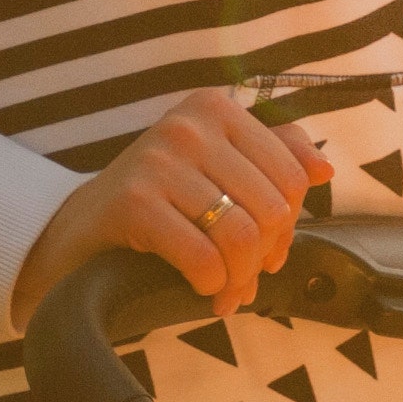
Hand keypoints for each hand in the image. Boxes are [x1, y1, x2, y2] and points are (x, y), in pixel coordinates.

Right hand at [7, 89, 330, 328]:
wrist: (78, 230)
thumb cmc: (158, 204)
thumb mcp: (217, 171)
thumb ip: (273, 161)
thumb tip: (324, 169)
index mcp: (216, 109)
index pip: (291, 175)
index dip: (289, 225)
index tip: (269, 251)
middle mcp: (189, 125)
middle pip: (271, 208)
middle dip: (264, 258)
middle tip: (244, 281)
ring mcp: (159, 160)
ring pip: (242, 235)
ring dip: (239, 278)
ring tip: (225, 291)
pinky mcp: (133, 202)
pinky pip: (203, 257)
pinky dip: (211, 284)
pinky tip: (201, 287)